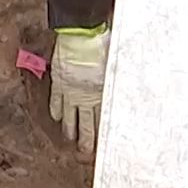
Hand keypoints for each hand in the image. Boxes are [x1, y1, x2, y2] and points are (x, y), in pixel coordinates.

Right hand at [50, 26, 109, 154]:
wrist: (80, 36)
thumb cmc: (102, 45)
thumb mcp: (117, 62)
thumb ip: (119, 77)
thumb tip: (131, 81)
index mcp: (102, 92)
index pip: (104, 118)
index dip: (104, 131)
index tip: (105, 143)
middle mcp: (86, 96)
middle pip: (86, 122)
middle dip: (87, 139)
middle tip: (86, 152)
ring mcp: (70, 91)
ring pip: (70, 115)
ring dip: (70, 128)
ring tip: (70, 139)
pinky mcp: (58, 82)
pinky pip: (56, 100)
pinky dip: (56, 109)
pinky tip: (56, 117)